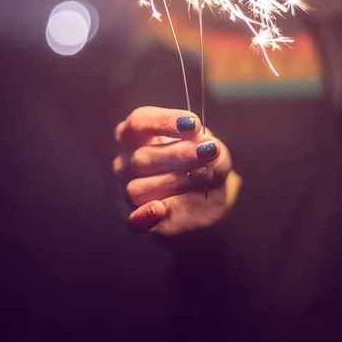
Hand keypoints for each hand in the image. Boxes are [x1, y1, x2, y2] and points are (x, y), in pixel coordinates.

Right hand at [113, 106, 238, 235]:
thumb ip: (211, 146)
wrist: (208, 198)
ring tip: (203, 177)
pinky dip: (146, 215)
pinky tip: (163, 209)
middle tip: (206, 152)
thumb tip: (208, 146)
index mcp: (138, 135)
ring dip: (174, 181)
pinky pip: (133, 220)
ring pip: (137, 188)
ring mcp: (128, 191)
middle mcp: (127, 161)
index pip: (138, 122)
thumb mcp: (214, 150)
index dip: (164, 121)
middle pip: (141, 157)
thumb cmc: (202, 163)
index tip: (194, 125)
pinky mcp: (138, 219)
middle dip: (177, 154)